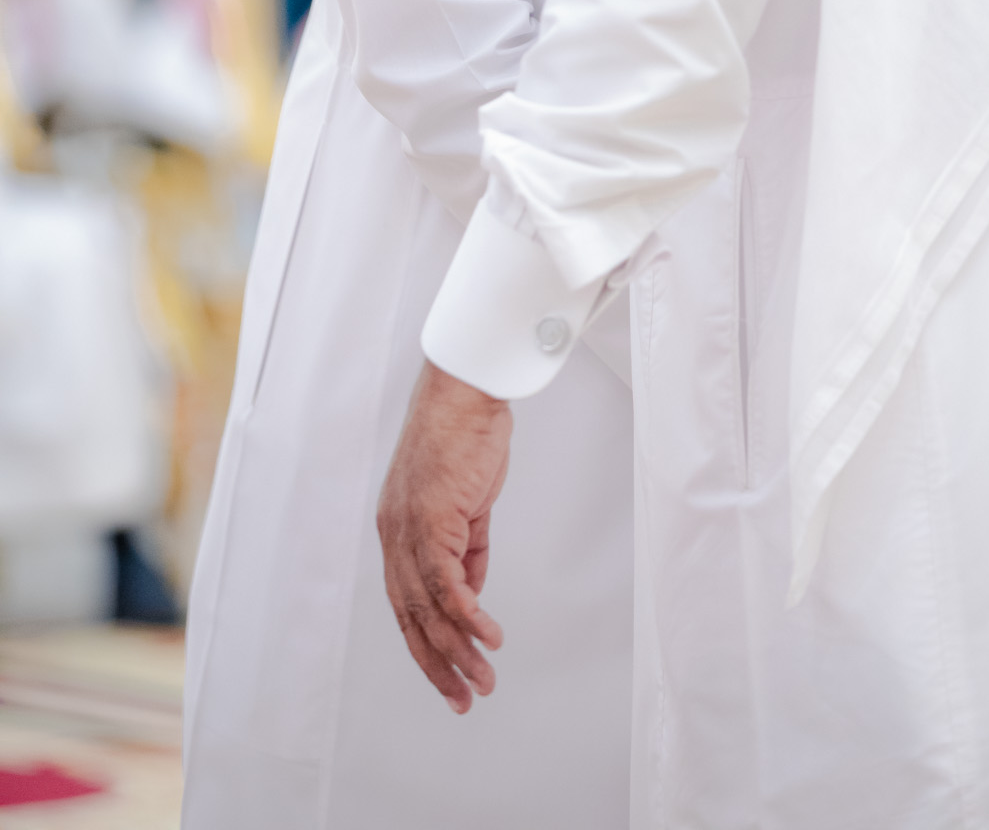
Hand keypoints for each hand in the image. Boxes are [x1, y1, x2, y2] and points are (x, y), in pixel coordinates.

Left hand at [378, 359, 512, 712]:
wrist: (464, 393)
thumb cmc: (465, 437)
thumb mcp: (466, 503)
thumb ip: (467, 548)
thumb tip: (470, 592)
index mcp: (398, 532)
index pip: (407, 604)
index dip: (427, 645)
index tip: (450, 677)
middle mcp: (395, 537)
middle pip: (412, 617)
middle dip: (438, 664)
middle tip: (463, 699)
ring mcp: (410, 530)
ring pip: (429, 608)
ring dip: (458, 650)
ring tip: (483, 680)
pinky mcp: (431, 520)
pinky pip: (448, 582)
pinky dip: (468, 615)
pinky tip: (488, 636)